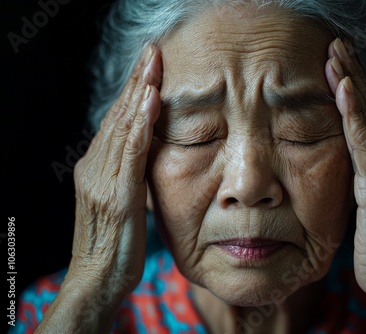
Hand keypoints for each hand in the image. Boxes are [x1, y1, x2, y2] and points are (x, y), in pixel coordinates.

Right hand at [69, 45, 161, 293]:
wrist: (99, 279)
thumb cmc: (116, 243)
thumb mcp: (123, 202)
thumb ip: (130, 174)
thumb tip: (147, 152)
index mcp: (97, 168)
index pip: (117, 122)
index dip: (132, 92)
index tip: (149, 66)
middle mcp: (94, 168)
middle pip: (117, 117)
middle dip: (136, 82)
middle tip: (152, 52)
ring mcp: (101, 181)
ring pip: (121, 128)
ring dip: (138, 94)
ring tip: (152, 66)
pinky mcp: (115, 197)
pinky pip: (128, 154)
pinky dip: (138, 126)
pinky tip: (149, 103)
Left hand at [325, 39, 365, 332]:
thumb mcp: (365, 206)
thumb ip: (359, 179)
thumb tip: (342, 163)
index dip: (354, 89)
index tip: (338, 63)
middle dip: (353, 75)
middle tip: (337, 45)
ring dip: (352, 84)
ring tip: (337, 55)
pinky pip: (365, 144)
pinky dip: (355, 115)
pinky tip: (345, 91)